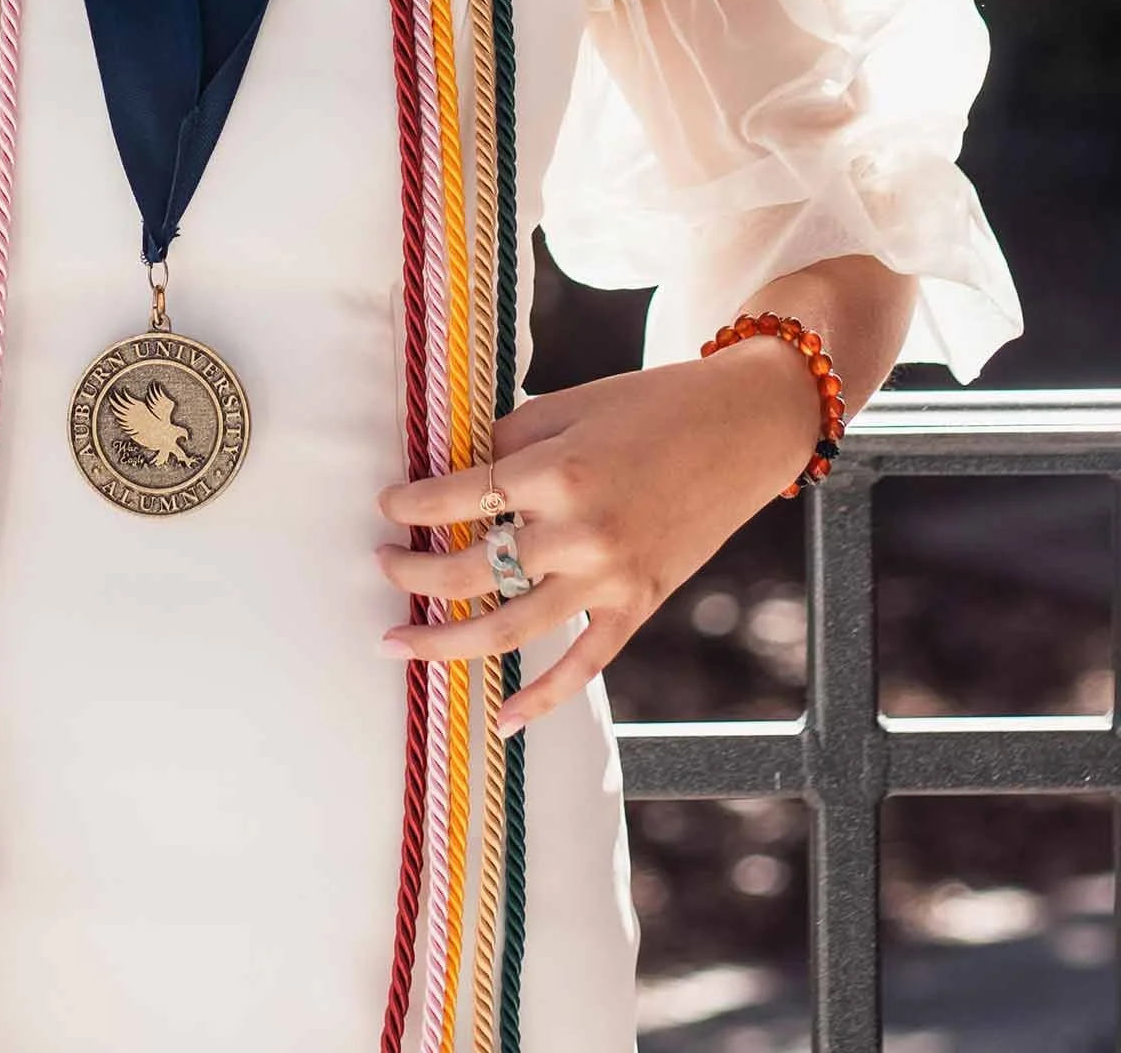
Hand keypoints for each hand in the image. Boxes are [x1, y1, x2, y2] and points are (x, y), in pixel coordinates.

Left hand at [374, 342, 818, 734]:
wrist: (743, 429)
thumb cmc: (653, 405)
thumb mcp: (571, 405)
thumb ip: (509, 441)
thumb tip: (449, 472)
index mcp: (560, 471)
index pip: (460, 498)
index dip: (413, 504)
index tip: (385, 504)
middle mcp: (581, 533)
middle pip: (473, 570)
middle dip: (414, 572)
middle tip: (381, 565)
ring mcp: (611, 578)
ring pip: (510, 628)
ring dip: (446, 640)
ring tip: (397, 641)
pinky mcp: (638, 606)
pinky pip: (583, 664)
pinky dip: (543, 698)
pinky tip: (503, 719)